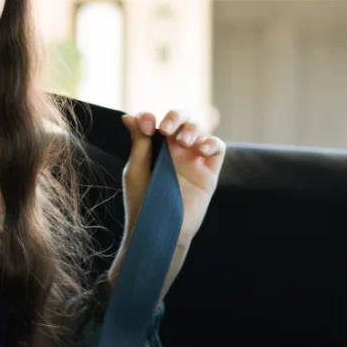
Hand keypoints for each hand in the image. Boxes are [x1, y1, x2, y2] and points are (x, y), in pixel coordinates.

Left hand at [109, 109, 225, 299]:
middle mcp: (174, 150)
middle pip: (183, 119)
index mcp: (154, 148)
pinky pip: (217, 147)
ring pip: (200, 129)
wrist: (159, 230)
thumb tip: (129, 116)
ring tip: (183, 142)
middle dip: (176, 116)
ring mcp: (193, 160)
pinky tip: (200, 150)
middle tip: (167, 129)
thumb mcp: (136, 170)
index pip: (156, 121)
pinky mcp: (208, 172)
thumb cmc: (142, 202)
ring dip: (192, 129)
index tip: (145, 125)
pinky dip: (211, 142)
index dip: (151, 117)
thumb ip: (138, 142)